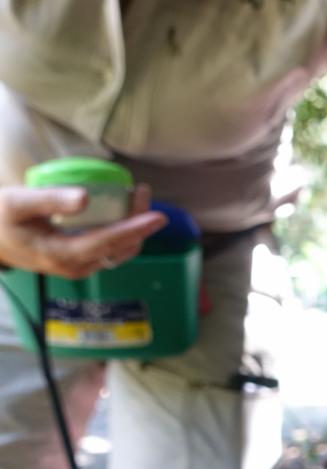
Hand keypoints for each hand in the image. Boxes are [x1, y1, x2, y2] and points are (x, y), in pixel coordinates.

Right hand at [0, 184, 166, 277]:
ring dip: (134, 228)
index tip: (157, 215)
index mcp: (61, 254)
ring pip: (119, 252)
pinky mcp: (81, 262)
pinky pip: (111, 250)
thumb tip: (87, 197)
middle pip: (121, 248)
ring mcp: (80, 267)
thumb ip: (50, 199)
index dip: (135, 229)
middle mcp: (76, 266)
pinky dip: (123, 232)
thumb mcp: (17, 202)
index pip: (108, 242)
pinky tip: (123, 211)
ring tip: (136, 198)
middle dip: (139, 222)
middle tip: (142, 191)